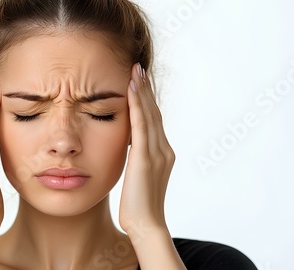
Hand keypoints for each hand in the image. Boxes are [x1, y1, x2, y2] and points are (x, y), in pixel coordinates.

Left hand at [119, 63, 174, 232]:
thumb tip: (129, 145)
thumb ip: (138, 158)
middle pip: (154, 113)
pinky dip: (137, 106)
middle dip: (146, 89)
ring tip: (135, 71)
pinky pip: (141, 126)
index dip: (147, 99)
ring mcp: (157, 153)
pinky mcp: (146, 158)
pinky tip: (132, 90)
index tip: (139, 81)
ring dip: (142, 91)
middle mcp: (164, 149)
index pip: (154, 120)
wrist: (146, 225)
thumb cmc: (138, 205)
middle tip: (138, 67)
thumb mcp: (139, 176)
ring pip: (150, 115)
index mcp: (163, 153)